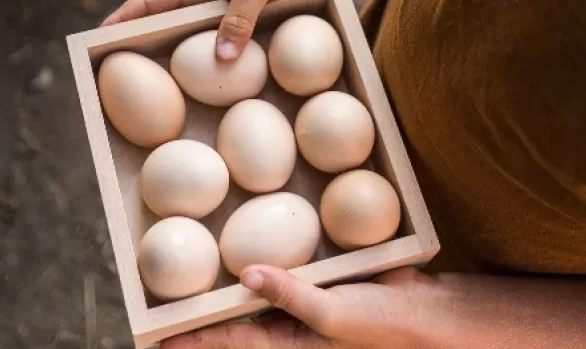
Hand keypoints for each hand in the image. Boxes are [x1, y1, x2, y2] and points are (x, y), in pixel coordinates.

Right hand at [102, 0, 321, 60]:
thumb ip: (239, 19)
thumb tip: (222, 60)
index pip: (149, 2)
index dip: (123, 18)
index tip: (99, 37)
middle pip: (165, 24)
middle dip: (144, 45)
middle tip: (126, 76)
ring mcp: (226, 8)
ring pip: (196, 37)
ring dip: (182, 57)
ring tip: (167, 89)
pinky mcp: (249, 16)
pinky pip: (226, 41)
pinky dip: (218, 59)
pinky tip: (223, 81)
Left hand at [163, 266, 447, 348]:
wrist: (425, 312)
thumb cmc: (381, 325)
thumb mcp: (332, 315)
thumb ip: (289, 294)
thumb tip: (245, 272)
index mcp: (289, 344)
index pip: (233, 342)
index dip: (197, 338)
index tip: (160, 336)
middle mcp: (290, 326)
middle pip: (238, 321)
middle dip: (205, 315)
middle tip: (167, 302)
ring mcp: (303, 302)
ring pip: (257, 294)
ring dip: (230, 287)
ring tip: (195, 273)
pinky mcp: (319, 280)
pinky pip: (285, 272)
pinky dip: (266, 263)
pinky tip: (248, 245)